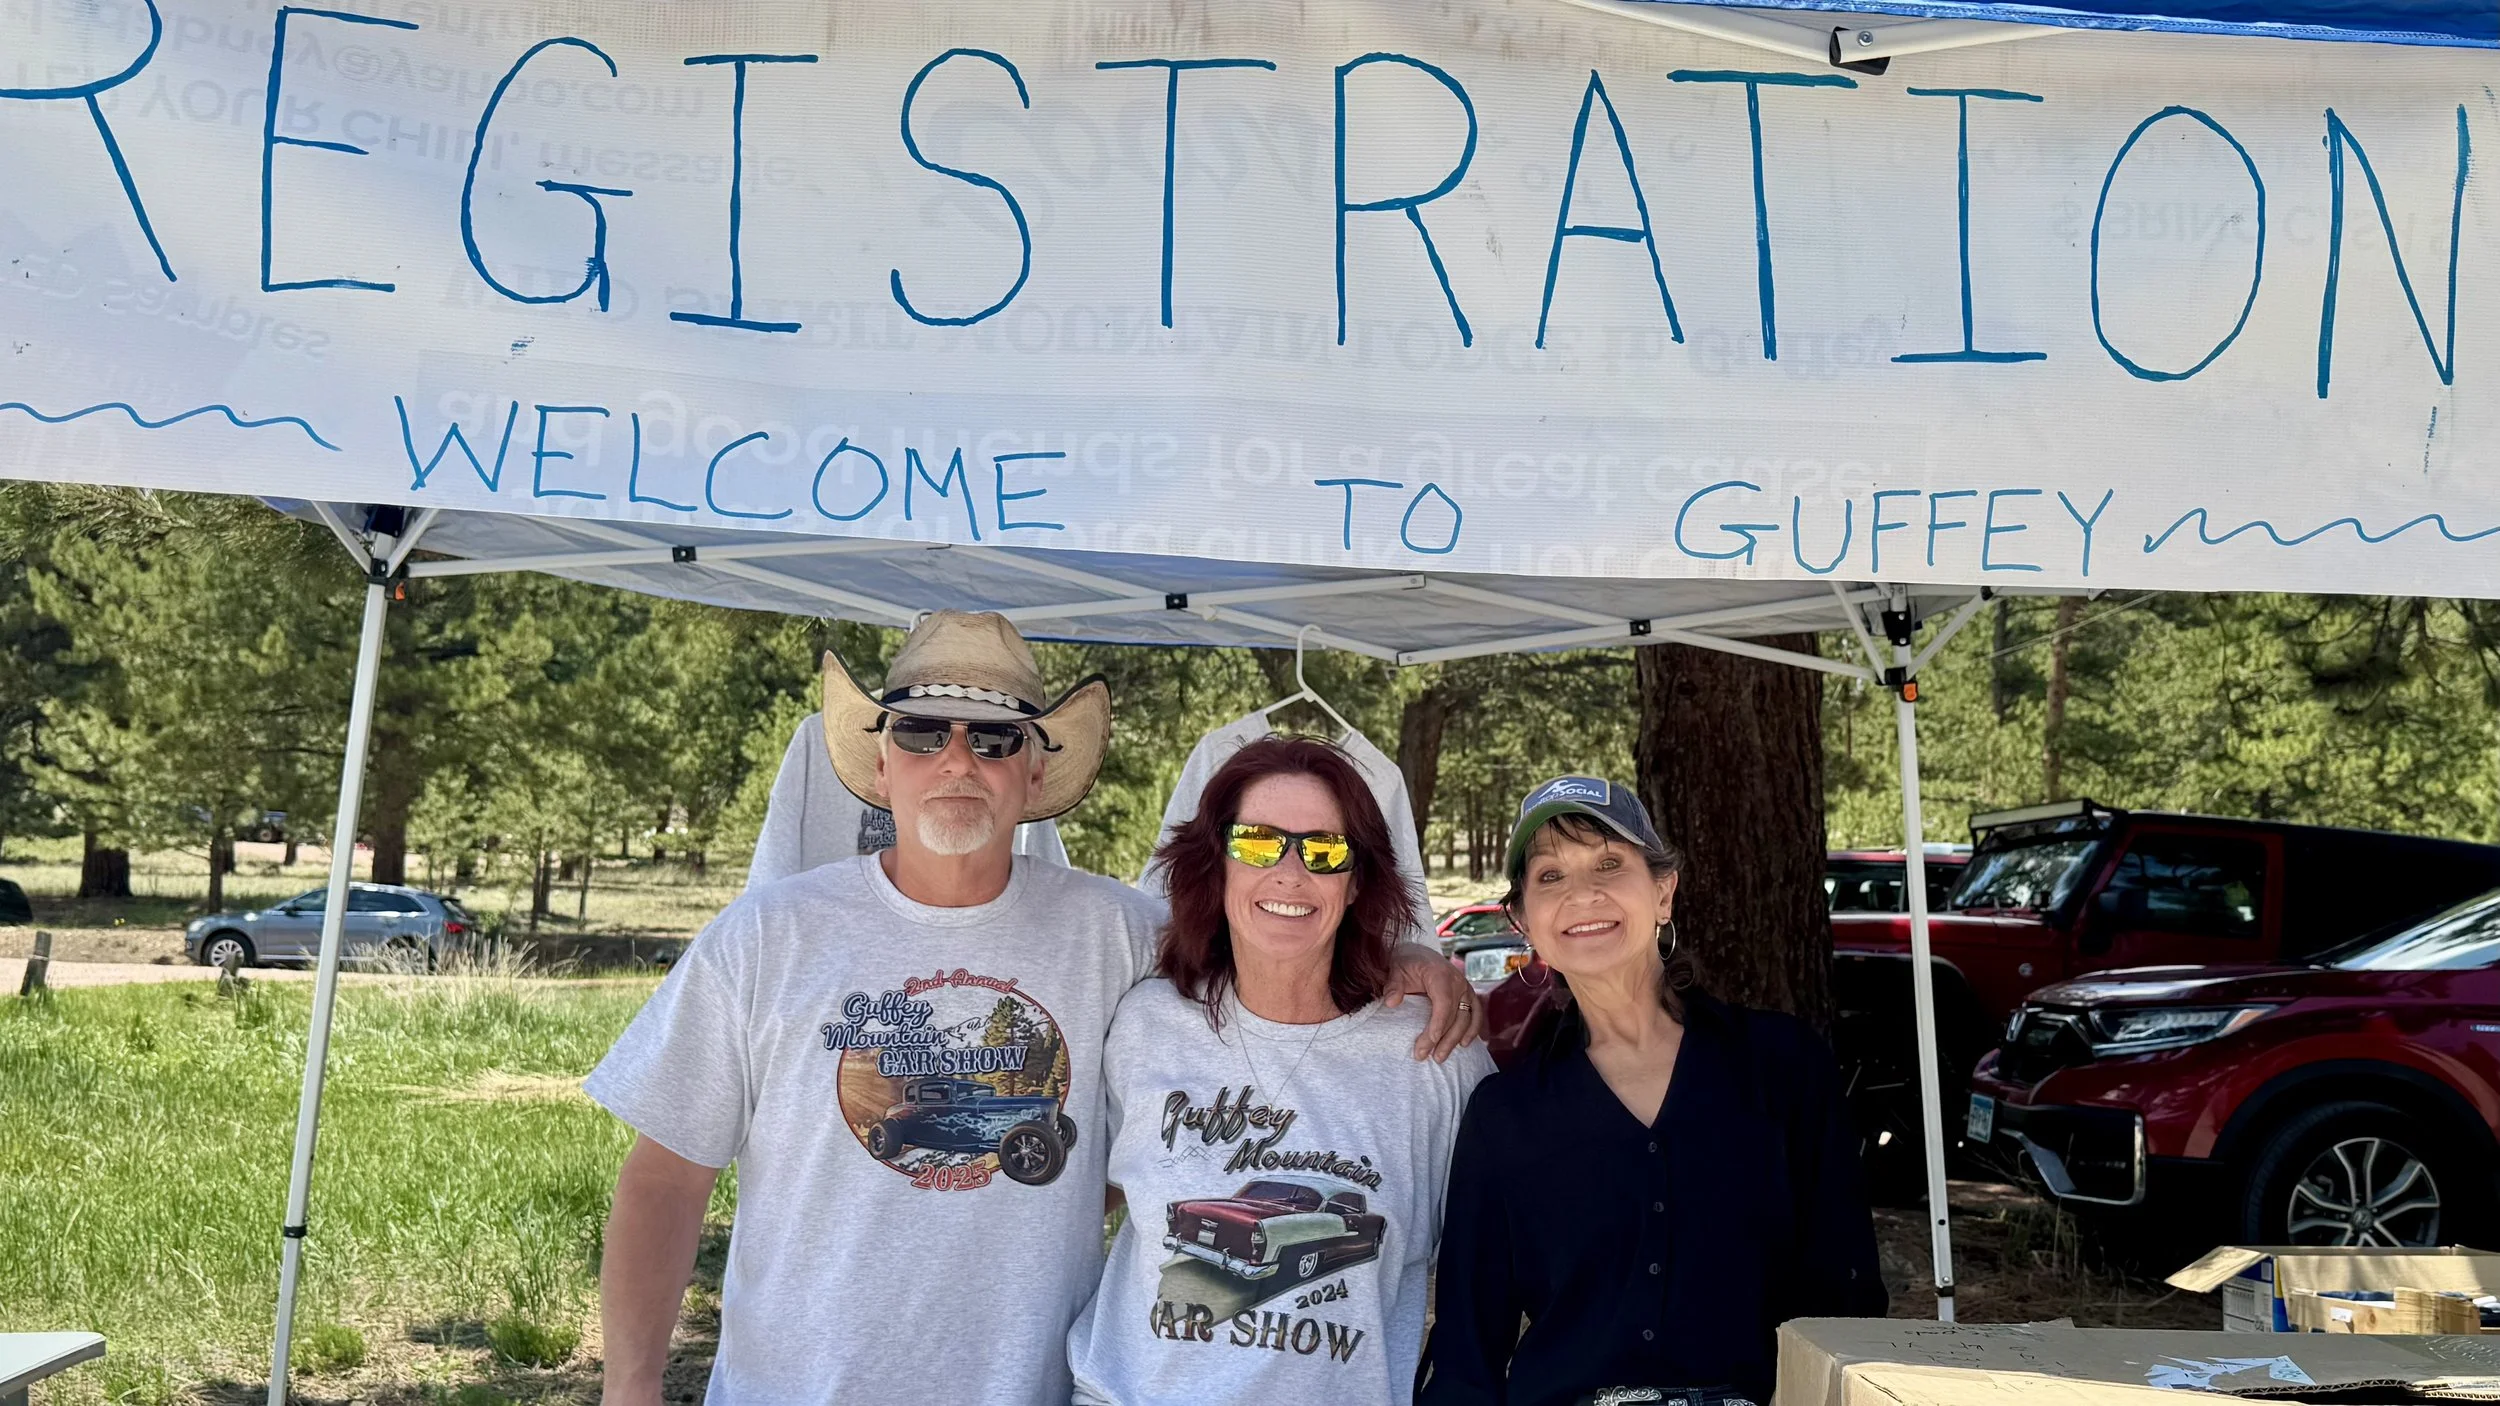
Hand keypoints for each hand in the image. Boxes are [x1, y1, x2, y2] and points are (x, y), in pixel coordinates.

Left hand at [1384, 941, 1483, 1060]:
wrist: (1419, 954)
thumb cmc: (1407, 963)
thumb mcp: (1396, 970)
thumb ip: (1393, 985)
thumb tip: (1391, 1002)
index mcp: (1440, 975)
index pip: (1444, 1003)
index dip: (1438, 1024)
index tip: (1428, 1043)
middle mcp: (1458, 982)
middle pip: (1456, 1015)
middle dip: (1443, 1039)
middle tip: (1427, 1057)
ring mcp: (1466, 988)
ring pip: (1467, 1018)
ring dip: (1456, 1039)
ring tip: (1440, 1057)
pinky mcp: (1469, 995)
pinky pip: (1476, 1014)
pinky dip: (1473, 1030)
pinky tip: (1464, 1044)